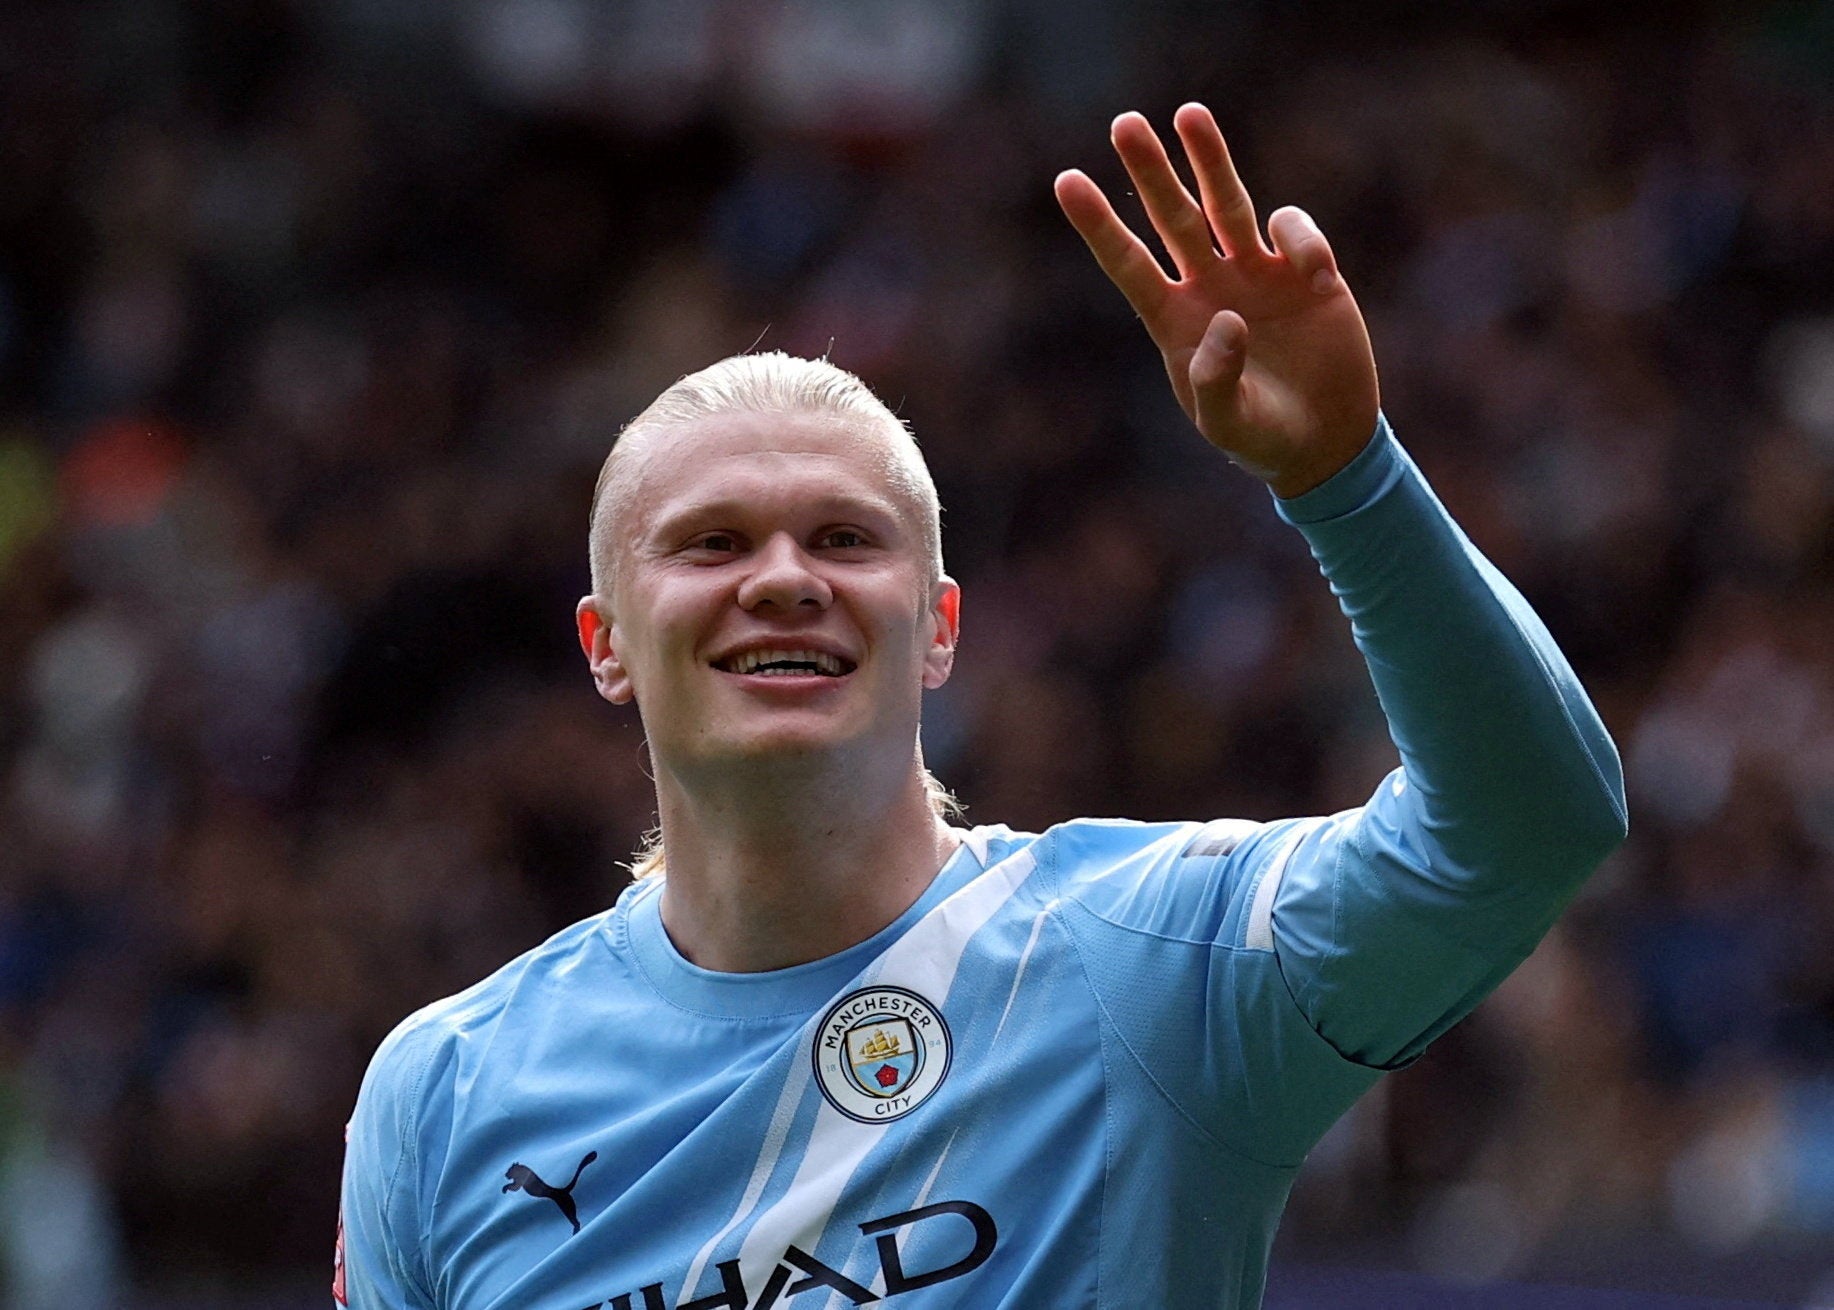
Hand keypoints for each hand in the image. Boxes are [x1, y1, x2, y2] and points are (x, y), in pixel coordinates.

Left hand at [1056, 104, 1379, 497]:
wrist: (1324, 442)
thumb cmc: (1263, 440)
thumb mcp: (1228, 424)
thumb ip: (1217, 380)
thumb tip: (1227, 318)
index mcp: (1174, 322)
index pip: (1128, 264)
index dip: (1098, 224)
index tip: (1067, 181)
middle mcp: (1209, 287)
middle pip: (1172, 217)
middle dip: (1149, 171)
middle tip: (1124, 124)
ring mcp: (1255, 274)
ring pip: (1225, 202)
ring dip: (1209, 159)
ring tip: (1188, 113)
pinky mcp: (1305, 273)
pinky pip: (1292, 231)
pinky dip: (1302, 240)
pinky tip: (1315, 277)